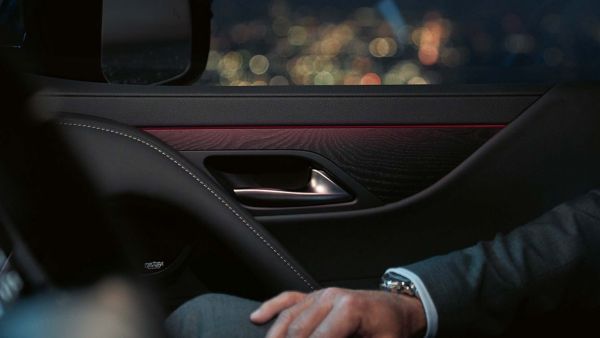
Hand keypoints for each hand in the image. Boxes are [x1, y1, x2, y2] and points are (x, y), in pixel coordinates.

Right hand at [250, 287, 425, 337]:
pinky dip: (272, 308)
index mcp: (348, 309)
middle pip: (298, 329)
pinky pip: (289, 300)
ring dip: (275, 336)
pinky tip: (257, 317)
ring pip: (288, 317)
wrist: (398, 308)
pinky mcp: (315, 296)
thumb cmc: (392, 329)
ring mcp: (320, 295)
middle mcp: (330, 297)